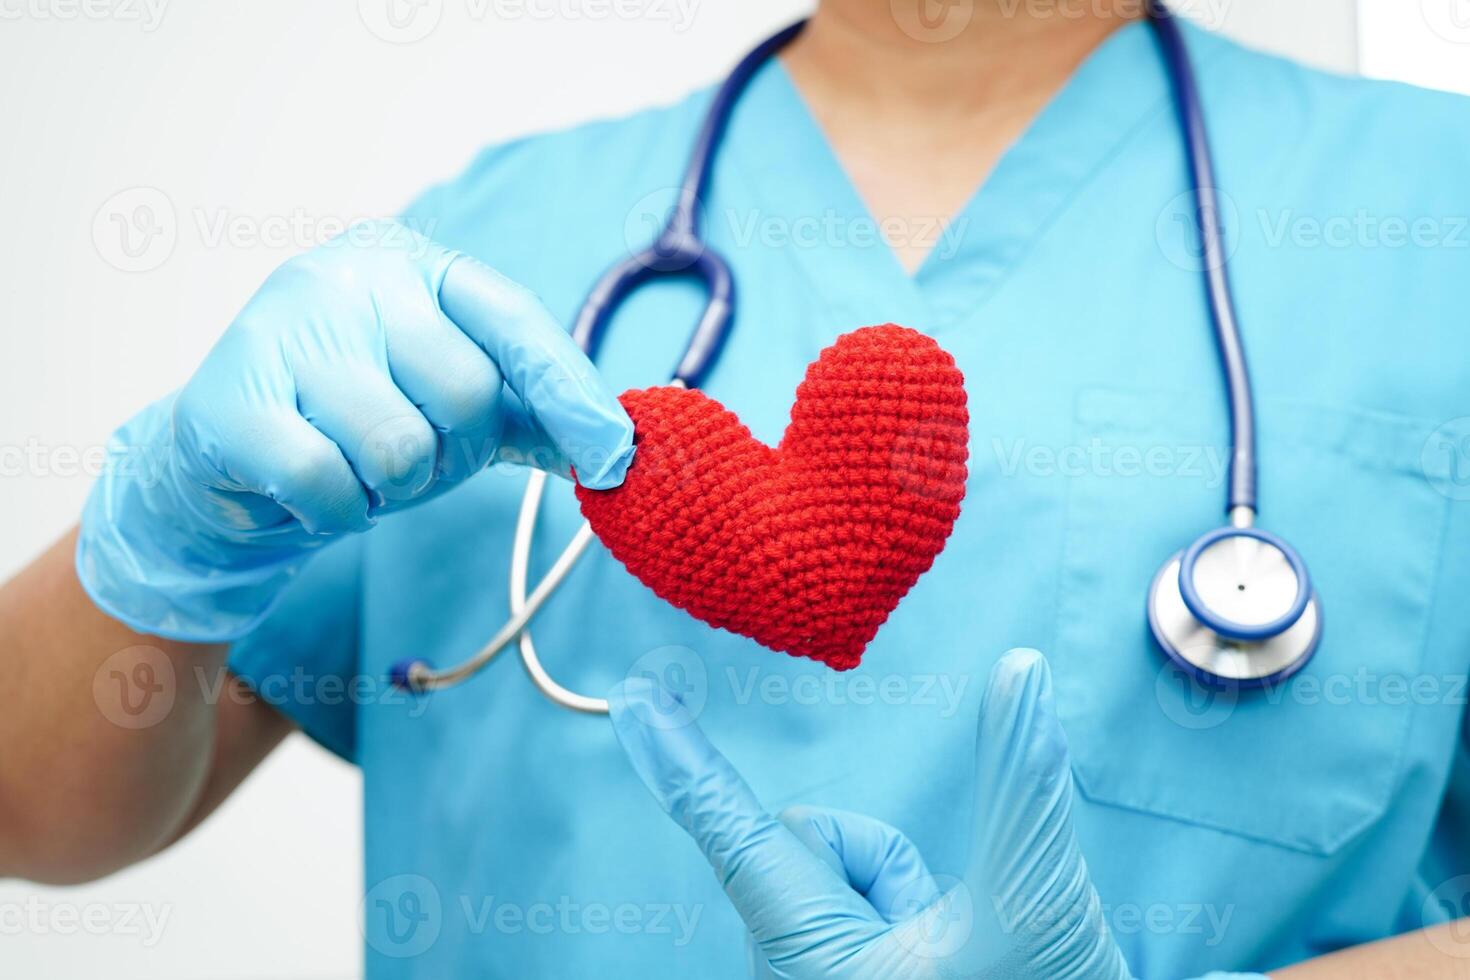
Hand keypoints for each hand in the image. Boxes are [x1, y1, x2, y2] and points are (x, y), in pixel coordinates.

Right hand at [77, 221, 633, 641]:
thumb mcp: (456, 407)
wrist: (231, 460)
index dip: (571, 390)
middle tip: (410, 453)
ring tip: (353, 466)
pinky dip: (335, 512)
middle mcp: (346, 275)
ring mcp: (280, 327)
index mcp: (414, 264)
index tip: (616, 456)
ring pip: (397, 447)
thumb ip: (537, 412)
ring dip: (390, 488)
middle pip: (467, 389)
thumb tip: (625, 447)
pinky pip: (327, 485)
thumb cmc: (361, 420)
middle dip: (453, 451)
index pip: (515, 320)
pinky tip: (310, 490)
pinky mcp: (228, 397)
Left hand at [608, 650, 1264, 979]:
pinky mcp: (834, 977)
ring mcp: (811, 977)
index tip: (636, 702)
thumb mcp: (1038, 900)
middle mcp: (793, 972)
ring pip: (840, 874)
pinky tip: (944, 961)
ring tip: (955, 957)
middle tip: (943, 928)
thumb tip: (1017, 669)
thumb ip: (1021, 780)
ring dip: (900, 893)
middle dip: (880, 859)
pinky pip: (854, 907)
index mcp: (818, 959)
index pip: (733, 836)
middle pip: (810, 845)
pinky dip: (899, 913)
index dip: (681, 762)